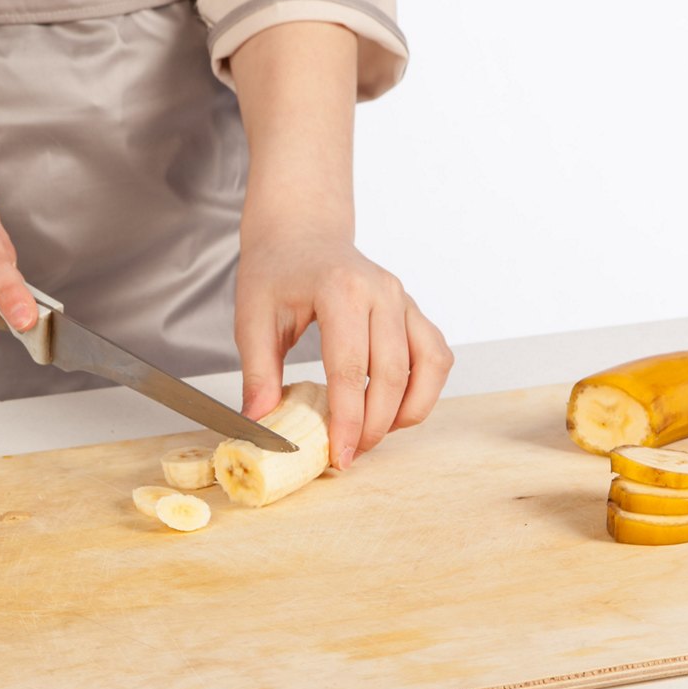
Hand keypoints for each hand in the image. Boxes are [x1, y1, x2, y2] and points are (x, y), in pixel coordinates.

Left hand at [235, 226, 452, 469]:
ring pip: (428, 367)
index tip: (340, 454)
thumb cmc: (276, 271)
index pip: (351, 369)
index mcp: (340, 291)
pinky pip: (436, 356)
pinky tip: (394, 409)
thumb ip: (257, 371)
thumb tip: (260, 421)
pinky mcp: (414, 311)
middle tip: (351, 454)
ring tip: (374, 433)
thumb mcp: (251, 318)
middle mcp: (382, 292)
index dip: (348, 419)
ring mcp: (404, 299)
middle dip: (374, 425)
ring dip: (407, 411)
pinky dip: (423, 389)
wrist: (301, 234)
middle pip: (392, 375)